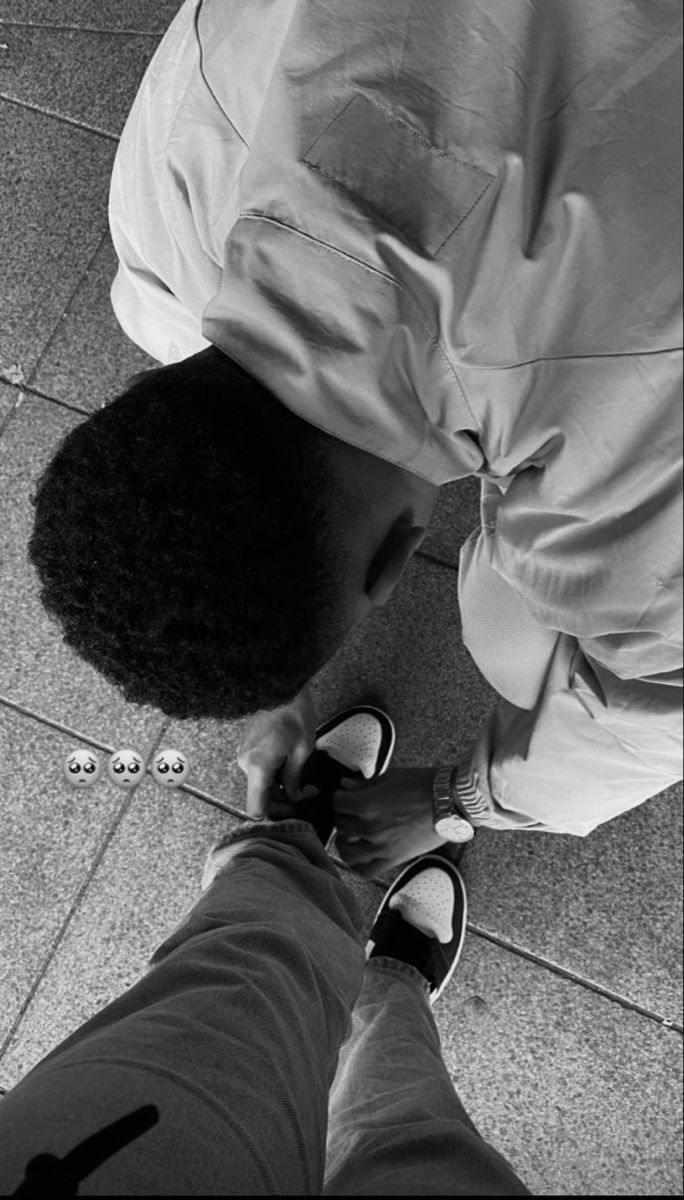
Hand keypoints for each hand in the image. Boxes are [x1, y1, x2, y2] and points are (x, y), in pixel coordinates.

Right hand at [237, 687, 317, 817]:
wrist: (281, 686)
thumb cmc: (295, 716)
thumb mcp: (302, 751)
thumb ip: (294, 779)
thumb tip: (295, 797)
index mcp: (258, 768)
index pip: (256, 809)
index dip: (275, 815)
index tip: (294, 811)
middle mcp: (246, 764)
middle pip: (259, 797)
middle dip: (283, 801)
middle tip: (308, 794)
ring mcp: (244, 755)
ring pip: (260, 785)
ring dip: (280, 788)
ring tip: (304, 783)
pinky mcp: (247, 748)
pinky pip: (259, 771)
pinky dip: (274, 776)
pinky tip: (291, 770)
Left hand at [333, 767, 444, 877]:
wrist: (450, 802)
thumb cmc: (423, 785)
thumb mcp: (390, 777)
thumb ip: (364, 784)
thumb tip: (345, 785)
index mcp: (366, 804)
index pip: (338, 802)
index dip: (341, 797)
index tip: (347, 796)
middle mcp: (370, 828)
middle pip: (341, 824)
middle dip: (344, 816)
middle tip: (352, 812)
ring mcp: (381, 846)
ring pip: (346, 851)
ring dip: (345, 841)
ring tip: (351, 835)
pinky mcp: (393, 859)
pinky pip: (366, 871)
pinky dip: (357, 866)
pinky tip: (358, 856)